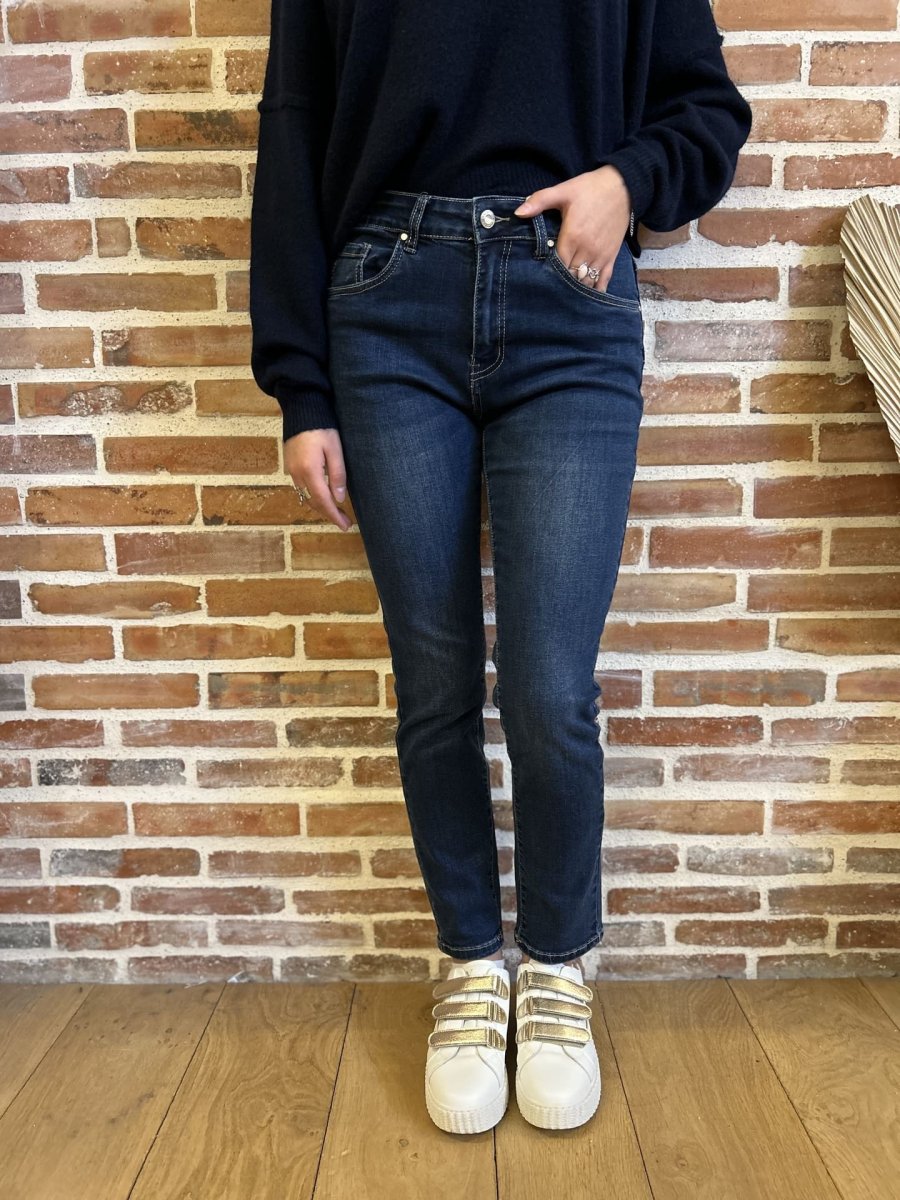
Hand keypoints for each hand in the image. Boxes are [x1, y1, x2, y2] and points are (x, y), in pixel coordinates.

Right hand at [284, 427, 351, 530]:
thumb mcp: (335, 449)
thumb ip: (337, 474)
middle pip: (313, 502)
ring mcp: (291, 470)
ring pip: (306, 496)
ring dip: (320, 506)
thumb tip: (339, 499)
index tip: (345, 526)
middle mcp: (297, 474)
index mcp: (310, 471)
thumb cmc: (322, 427)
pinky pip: (301, 487)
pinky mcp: (290, 465)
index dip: (334, 515)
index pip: (323, 501)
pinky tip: (322, 496)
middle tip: (344, 521)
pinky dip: (312, 496)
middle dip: (329, 513)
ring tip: (335, 511)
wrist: (301, 410)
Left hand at [514, 165, 631, 291]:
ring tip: (564, 291)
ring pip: (585, 281)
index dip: (547, 272)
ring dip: (575, 287)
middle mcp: (586, 250)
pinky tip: (586, 295)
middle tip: (549, 285)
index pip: (556, 265)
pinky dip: (595, 289)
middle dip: (559, 281)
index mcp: (572, 237)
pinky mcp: (611, 256)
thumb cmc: (591, 188)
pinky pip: (604, 280)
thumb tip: (518, 212)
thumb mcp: (563, 190)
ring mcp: (600, 255)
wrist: (623, 186)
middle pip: (569, 276)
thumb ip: (539, 201)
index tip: (539, 274)